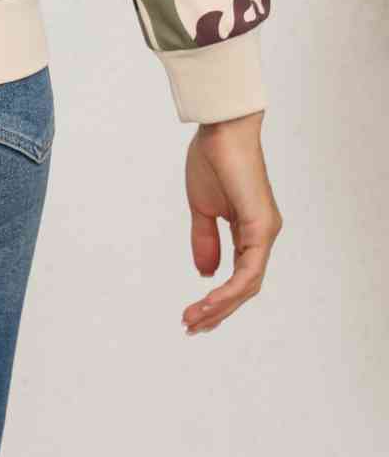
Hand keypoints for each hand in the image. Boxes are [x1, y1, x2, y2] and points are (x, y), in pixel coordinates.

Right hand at [181, 109, 282, 334]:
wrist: (221, 129)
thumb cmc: (213, 159)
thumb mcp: (203, 209)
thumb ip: (206, 240)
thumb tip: (205, 273)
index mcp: (251, 230)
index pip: (239, 276)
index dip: (218, 299)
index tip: (193, 313)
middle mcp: (263, 235)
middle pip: (246, 287)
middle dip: (218, 311)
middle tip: (191, 326)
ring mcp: (265, 231)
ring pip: (248, 284)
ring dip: (221, 306)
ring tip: (195, 319)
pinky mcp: (262, 226)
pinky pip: (249, 270)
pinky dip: (230, 289)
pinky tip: (211, 300)